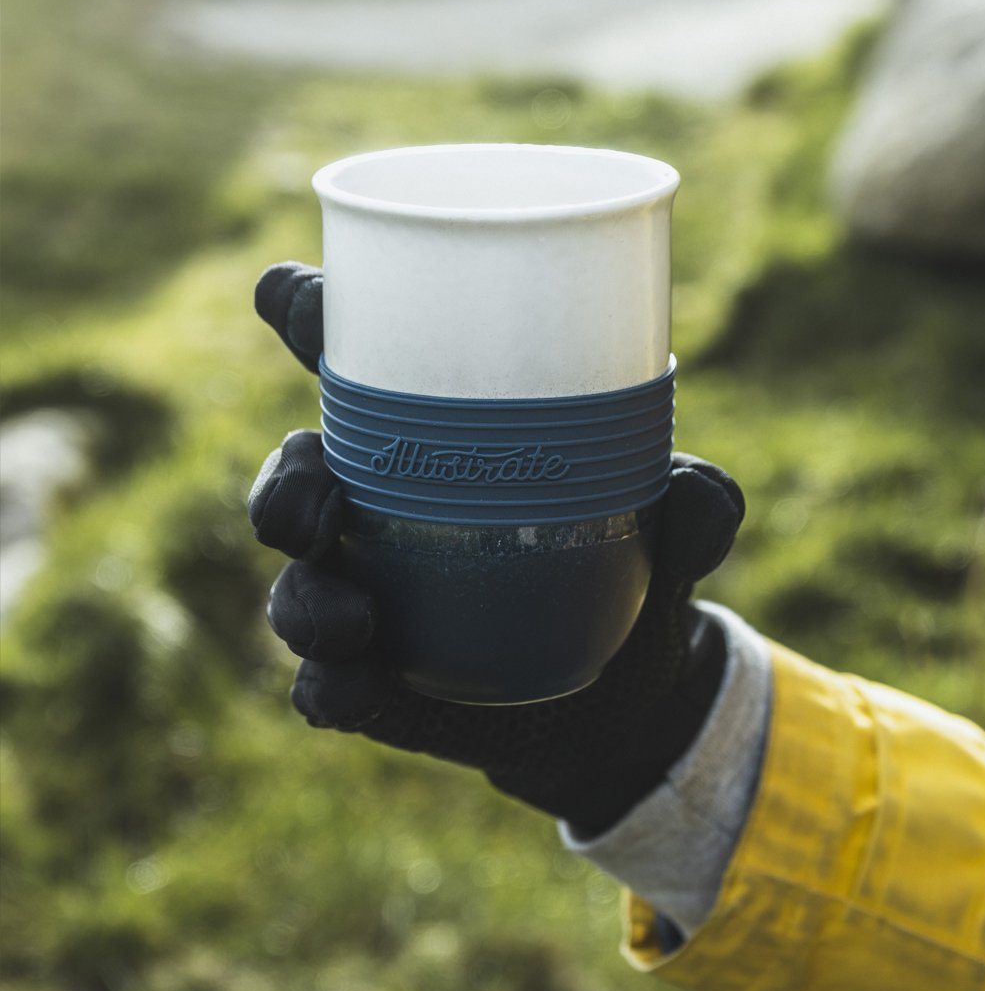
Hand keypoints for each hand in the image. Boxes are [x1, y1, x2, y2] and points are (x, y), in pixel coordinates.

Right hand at [250, 262, 744, 835]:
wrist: (628, 698)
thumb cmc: (633, 570)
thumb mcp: (677, 527)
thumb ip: (696, 501)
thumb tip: (688, 495)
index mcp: (436, 440)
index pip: (360, 363)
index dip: (309, 315)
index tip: (282, 292)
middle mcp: (382, 508)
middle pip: (300, 471)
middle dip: (288, 481)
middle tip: (320, 505)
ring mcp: (368, 596)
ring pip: (296, 582)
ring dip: (304, 596)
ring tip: (354, 624)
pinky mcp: (372, 681)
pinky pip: (323, 684)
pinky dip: (327, 688)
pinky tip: (348, 692)